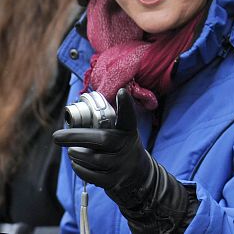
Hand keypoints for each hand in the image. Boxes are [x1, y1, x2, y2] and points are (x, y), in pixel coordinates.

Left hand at [54, 88, 195, 228]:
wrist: (137, 175)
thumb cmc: (120, 147)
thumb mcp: (121, 134)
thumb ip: (105, 126)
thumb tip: (75, 116)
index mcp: (128, 131)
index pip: (128, 116)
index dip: (125, 105)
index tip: (121, 91)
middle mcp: (127, 146)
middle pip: (102, 139)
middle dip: (77, 137)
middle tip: (56, 136)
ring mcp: (121, 165)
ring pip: (91, 158)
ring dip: (76, 154)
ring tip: (72, 151)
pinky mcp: (113, 181)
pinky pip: (88, 174)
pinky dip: (79, 168)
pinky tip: (77, 162)